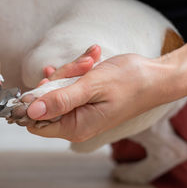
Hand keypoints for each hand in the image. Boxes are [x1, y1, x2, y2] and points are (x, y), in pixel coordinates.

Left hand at [27, 50, 177, 141]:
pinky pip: (68, 85)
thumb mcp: (90, 87)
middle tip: (84, 67)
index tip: (47, 81)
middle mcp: (75, 123)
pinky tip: (90, 60)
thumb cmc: (129, 82)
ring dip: (72, 70)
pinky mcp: (84, 101)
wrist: (155, 77)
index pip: (35, 123)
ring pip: (57, 89)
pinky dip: (76, 71)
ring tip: (93, 61)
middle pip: (46, 102)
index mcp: (75, 127)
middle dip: (60, 79)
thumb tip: (31, 111)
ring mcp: (79, 112)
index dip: (34, 102)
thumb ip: (59, 100)